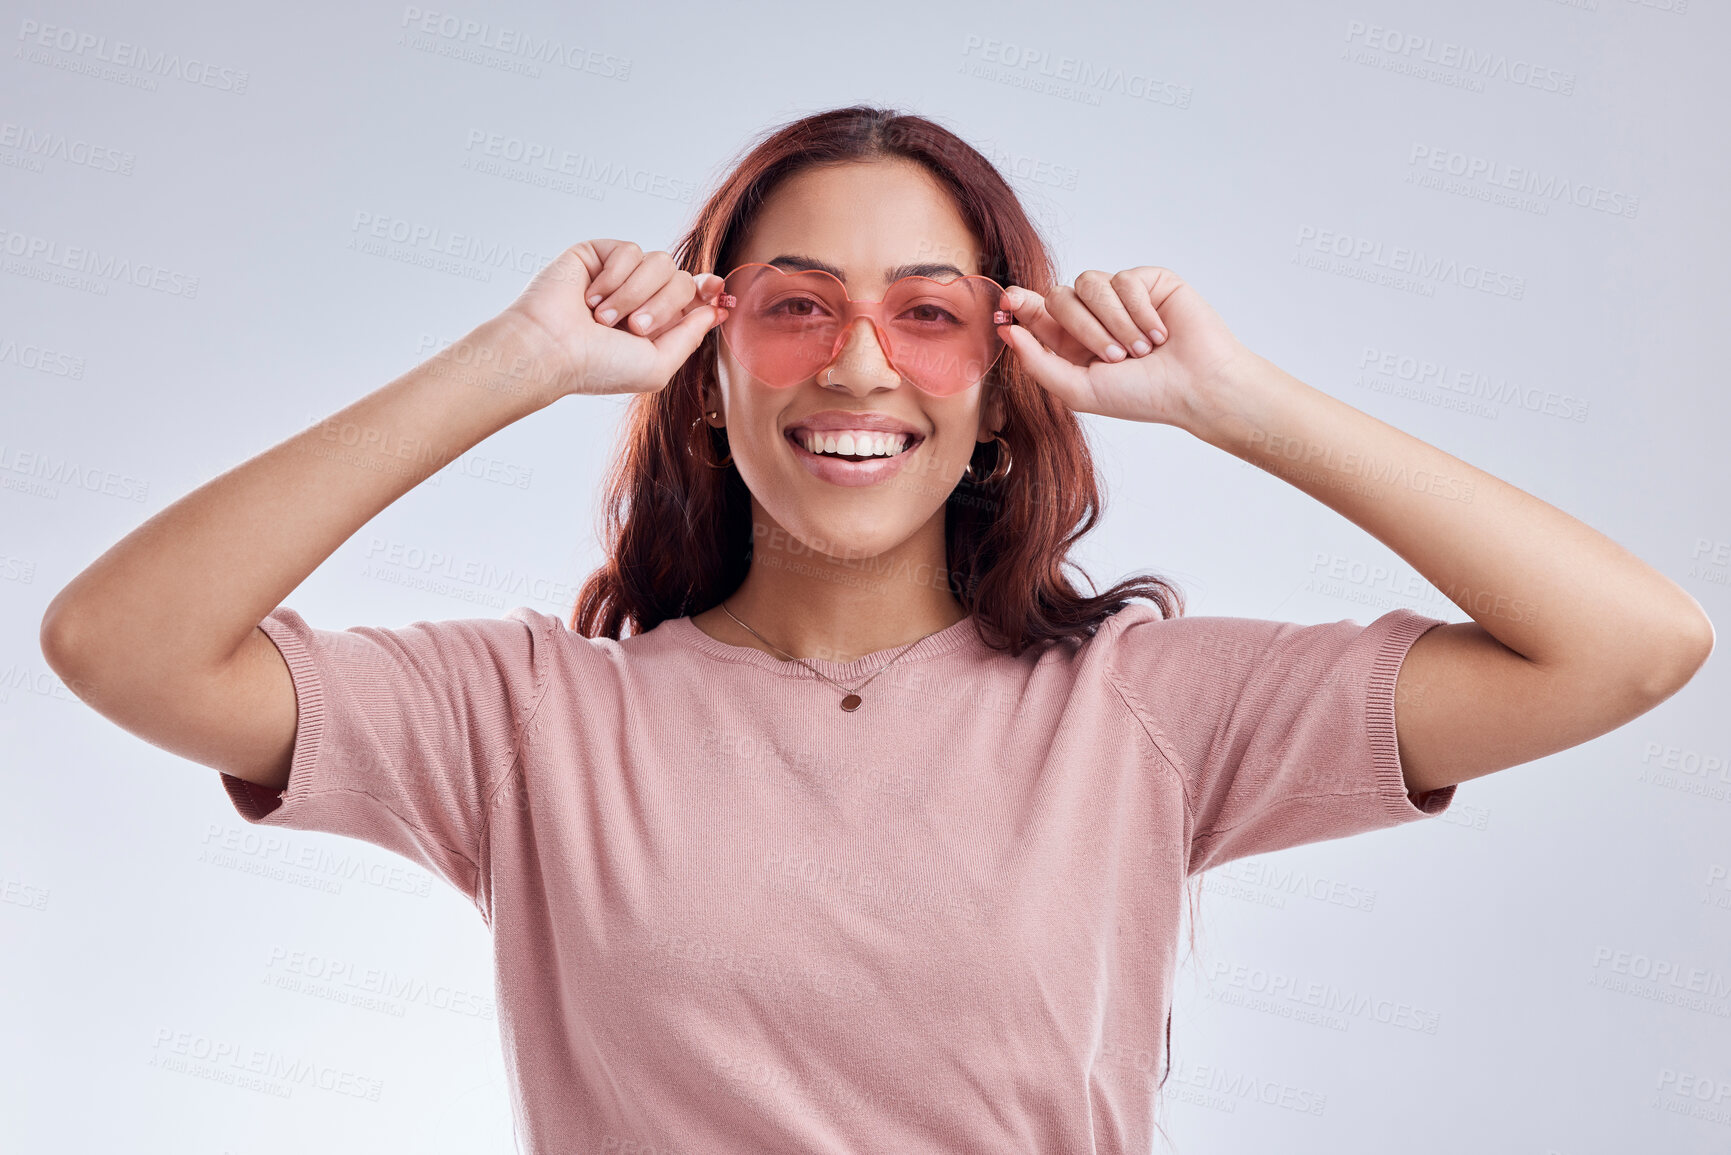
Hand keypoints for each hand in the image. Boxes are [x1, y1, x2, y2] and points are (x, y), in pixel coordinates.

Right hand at [497, 239, 728, 397]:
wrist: (551, 349)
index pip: (695, 296)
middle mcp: (642, 298)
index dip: (710, 291)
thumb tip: (715, 309)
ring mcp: (620, 275)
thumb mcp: (657, 366)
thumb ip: (690, 337)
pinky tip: (590, 299)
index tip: (717, 292)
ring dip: (635, 294)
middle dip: (665, 305)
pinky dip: (614, 278)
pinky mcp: (599, 254)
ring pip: (661, 262)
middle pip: (684, 279)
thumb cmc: (598, 366)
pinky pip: (631, 250)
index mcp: (657, 324)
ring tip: (604, 319)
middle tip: (635, 328)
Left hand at [997, 266, 1251, 427]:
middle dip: (1081, 326)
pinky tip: (1160, 333)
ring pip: (1090, 283)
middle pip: (1059, 295)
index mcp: (1073, 342)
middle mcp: (1094, 316)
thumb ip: (1038, 363)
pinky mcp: (1148, 281)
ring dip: (1114, 321)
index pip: (1038, 313)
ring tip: (1140, 349)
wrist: (1197, 386)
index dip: (1021, 305)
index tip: (1008, 302)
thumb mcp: (1079, 389)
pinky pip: (1124, 279)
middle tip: (1113, 356)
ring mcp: (1121, 297)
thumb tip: (1006, 331)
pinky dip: (1139, 311)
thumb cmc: (1142, 395)